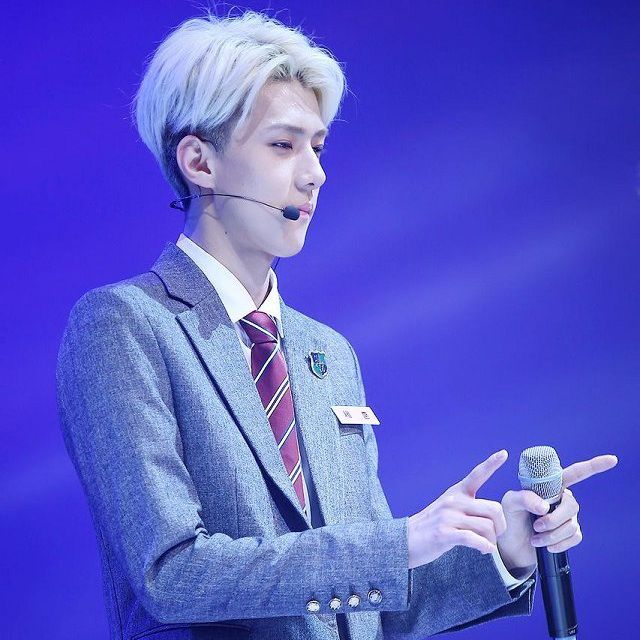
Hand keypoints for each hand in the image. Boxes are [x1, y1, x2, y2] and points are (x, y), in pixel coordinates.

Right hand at [407, 450, 508, 568]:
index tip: (504, 453)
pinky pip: (473, 539)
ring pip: (487, 526)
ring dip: (492, 540)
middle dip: (501, 526)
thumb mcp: (448, 509)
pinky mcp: (444, 533)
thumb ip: (468, 508)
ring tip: (486, 546)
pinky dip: (484, 547)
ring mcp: (448, 517)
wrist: (405, 540)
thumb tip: (493, 518)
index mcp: (456, 493)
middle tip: (497, 536)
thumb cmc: (432, 527)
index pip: (476, 475)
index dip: (491, 464)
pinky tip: (485, 550)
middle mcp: (453, 501)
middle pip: (493, 509)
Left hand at [497, 454, 617, 572]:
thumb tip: (544, 506)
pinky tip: (546, 546)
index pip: (575, 474)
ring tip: (535, 537)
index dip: (594, 466)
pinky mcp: (568, 534)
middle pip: (572, 506)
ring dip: (552, 534)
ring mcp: (566, 517)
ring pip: (572, 524)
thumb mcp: (510, 503)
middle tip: (536, 526)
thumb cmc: (509, 517)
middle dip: (554, 520)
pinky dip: (559, 544)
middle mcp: (561, 499)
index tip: (612, 460)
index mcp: (549, 486)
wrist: (511, 545)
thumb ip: (523, 498)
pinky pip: (574, 538)